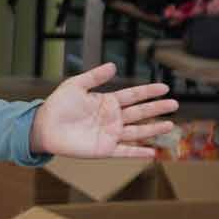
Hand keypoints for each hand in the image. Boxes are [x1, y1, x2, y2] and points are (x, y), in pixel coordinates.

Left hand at [31, 63, 178, 158]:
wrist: (43, 127)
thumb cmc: (57, 105)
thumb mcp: (75, 86)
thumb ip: (94, 77)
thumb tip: (113, 65)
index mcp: (107, 102)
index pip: (133, 96)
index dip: (148, 92)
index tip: (165, 87)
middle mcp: (112, 118)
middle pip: (140, 112)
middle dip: (157, 108)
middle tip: (174, 104)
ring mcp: (110, 134)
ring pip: (137, 131)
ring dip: (154, 129)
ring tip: (170, 125)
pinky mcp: (104, 149)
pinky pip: (125, 151)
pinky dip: (139, 152)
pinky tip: (153, 152)